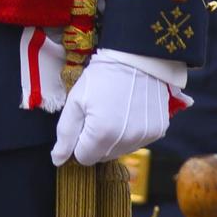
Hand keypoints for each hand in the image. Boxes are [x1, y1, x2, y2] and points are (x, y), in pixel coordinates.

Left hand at [51, 56, 172, 166]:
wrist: (137, 56)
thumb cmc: (102, 75)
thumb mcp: (76, 100)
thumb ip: (65, 133)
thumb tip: (58, 160)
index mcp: (101, 134)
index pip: (84, 158)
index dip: (80, 141)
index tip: (84, 121)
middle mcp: (125, 141)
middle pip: (103, 156)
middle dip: (96, 141)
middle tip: (99, 113)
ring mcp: (144, 137)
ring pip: (121, 150)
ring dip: (115, 138)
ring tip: (116, 110)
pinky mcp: (158, 130)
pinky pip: (138, 141)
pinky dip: (132, 131)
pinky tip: (131, 111)